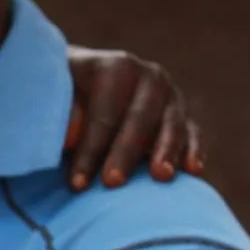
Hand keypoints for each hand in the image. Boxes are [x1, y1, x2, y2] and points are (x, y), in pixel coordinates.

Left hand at [64, 47, 205, 189]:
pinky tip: (193, 169)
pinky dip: (193, 150)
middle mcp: (148, 76)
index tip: (76, 183)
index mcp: (114, 66)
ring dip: (166, 152)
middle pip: (138, 118)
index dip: (90, 149)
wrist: (87, 79)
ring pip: (171, 125)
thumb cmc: (64, 95)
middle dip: (124, 152)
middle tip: (111, 183)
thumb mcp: (55, 97)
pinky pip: (192, 132)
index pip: (103, 113)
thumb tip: (64, 140)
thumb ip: (59, 116)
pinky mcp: (182, 115)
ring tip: (160, 177)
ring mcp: (170, 95)